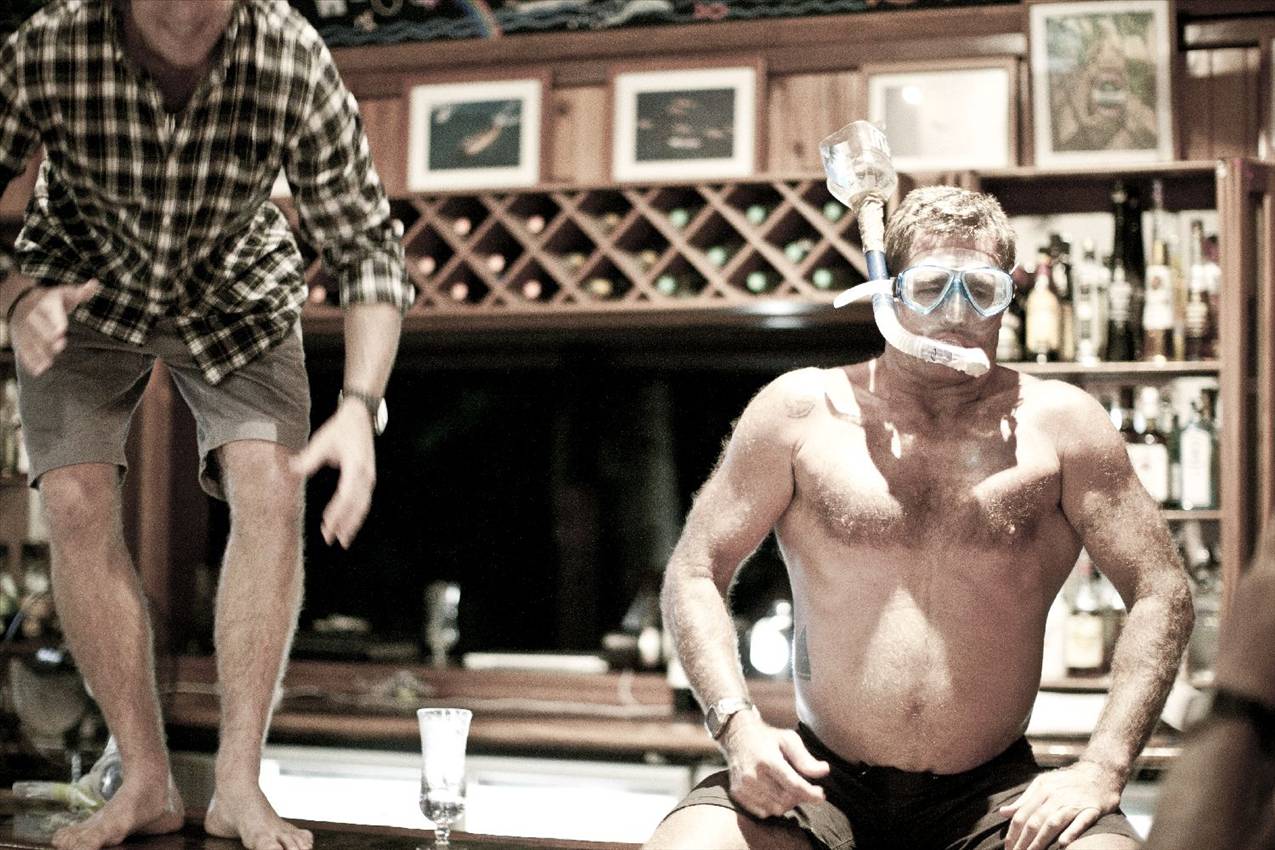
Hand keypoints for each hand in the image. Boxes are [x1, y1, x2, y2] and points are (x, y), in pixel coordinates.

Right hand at [8, 279, 98, 375]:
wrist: (21, 300)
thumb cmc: (52, 300)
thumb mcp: (65, 294)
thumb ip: (81, 292)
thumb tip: (95, 283)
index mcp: (45, 302)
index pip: (50, 311)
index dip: (55, 320)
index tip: (61, 331)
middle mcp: (32, 314)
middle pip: (37, 326)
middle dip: (47, 337)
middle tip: (59, 347)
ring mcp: (23, 326)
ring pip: (28, 339)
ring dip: (38, 352)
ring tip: (49, 364)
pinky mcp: (18, 337)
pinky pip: (22, 349)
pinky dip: (29, 360)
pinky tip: (38, 371)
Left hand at [290, 401, 375, 547]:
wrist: (360, 417)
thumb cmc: (341, 428)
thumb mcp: (322, 441)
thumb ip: (308, 458)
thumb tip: (291, 469)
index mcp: (355, 466)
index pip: (346, 495)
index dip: (337, 512)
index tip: (326, 524)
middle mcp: (366, 475)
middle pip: (356, 505)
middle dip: (344, 524)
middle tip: (330, 539)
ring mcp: (369, 477)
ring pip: (362, 506)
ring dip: (352, 524)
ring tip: (343, 540)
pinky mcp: (368, 478)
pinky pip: (363, 501)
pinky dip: (356, 515)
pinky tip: (349, 525)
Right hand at [721, 711, 829, 818]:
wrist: (736, 735)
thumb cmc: (767, 738)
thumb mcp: (789, 739)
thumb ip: (805, 758)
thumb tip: (824, 771)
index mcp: (768, 760)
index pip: (794, 785)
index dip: (810, 794)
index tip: (821, 795)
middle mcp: (753, 775)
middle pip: (786, 800)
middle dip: (800, 797)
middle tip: (804, 788)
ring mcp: (743, 786)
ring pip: (775, 809)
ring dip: (787, 804)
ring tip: (788, 790)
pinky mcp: (737, 794)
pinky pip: (762, 812)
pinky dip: (772, 807)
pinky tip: (774, 794)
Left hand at [1000, 761, 1122, 849]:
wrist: (1100, 773)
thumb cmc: (1067, 782)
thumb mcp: (1042, 784)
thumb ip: (1024, 800)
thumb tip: (1003, 813)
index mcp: (1041, 790)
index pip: (1022, 815)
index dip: (1013, 833)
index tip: (1008, 848)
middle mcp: (1056, 796)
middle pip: (1035, 822)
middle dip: (1023, 842)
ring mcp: (1074, 803)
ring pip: (1053, 823)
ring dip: (1040, 842)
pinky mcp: (1092, 810)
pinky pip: (1081, 822)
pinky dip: (1071, 833)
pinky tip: (1062, 845)